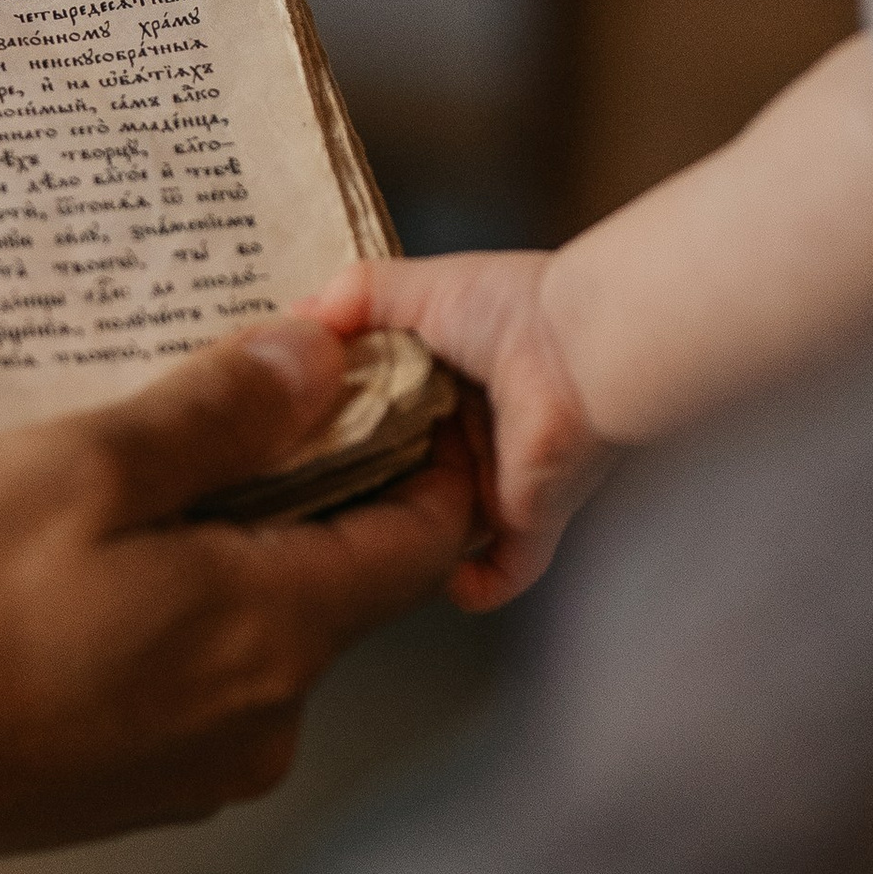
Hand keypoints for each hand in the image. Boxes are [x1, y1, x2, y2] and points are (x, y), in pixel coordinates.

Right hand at [0, 316, 476, 855]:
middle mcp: (268, 716)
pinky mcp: (138, 792)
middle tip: (235, 398)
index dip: (423, 448)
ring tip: (138, 478)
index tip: (376, 379)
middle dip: (310, 486)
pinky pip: (198, 681)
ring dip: (229, 552)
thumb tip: (319, 362)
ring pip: (264, 631)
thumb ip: (216, 415)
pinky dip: (177, 614)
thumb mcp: (77, 469)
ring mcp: (204, 767)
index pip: (424, 539)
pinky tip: (93, 569)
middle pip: (343, 582)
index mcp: (276, 630)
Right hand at [308, 252, 613, 611]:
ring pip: (441, 528)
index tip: (294, 437)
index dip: (342, 426)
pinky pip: (498, 574)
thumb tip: (293, 318)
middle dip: (362, 490)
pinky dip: (467, 585)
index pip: (385, 414)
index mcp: (450, 381)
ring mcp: (500, 483)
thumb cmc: (513, 308)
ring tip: (340, 542)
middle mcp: (475, 435)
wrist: (578, 349)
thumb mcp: (414, 288)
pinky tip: (421, 576)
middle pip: (406, 477)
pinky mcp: (523, 521)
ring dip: (402, 537)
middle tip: (302, 500)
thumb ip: (353, 298)